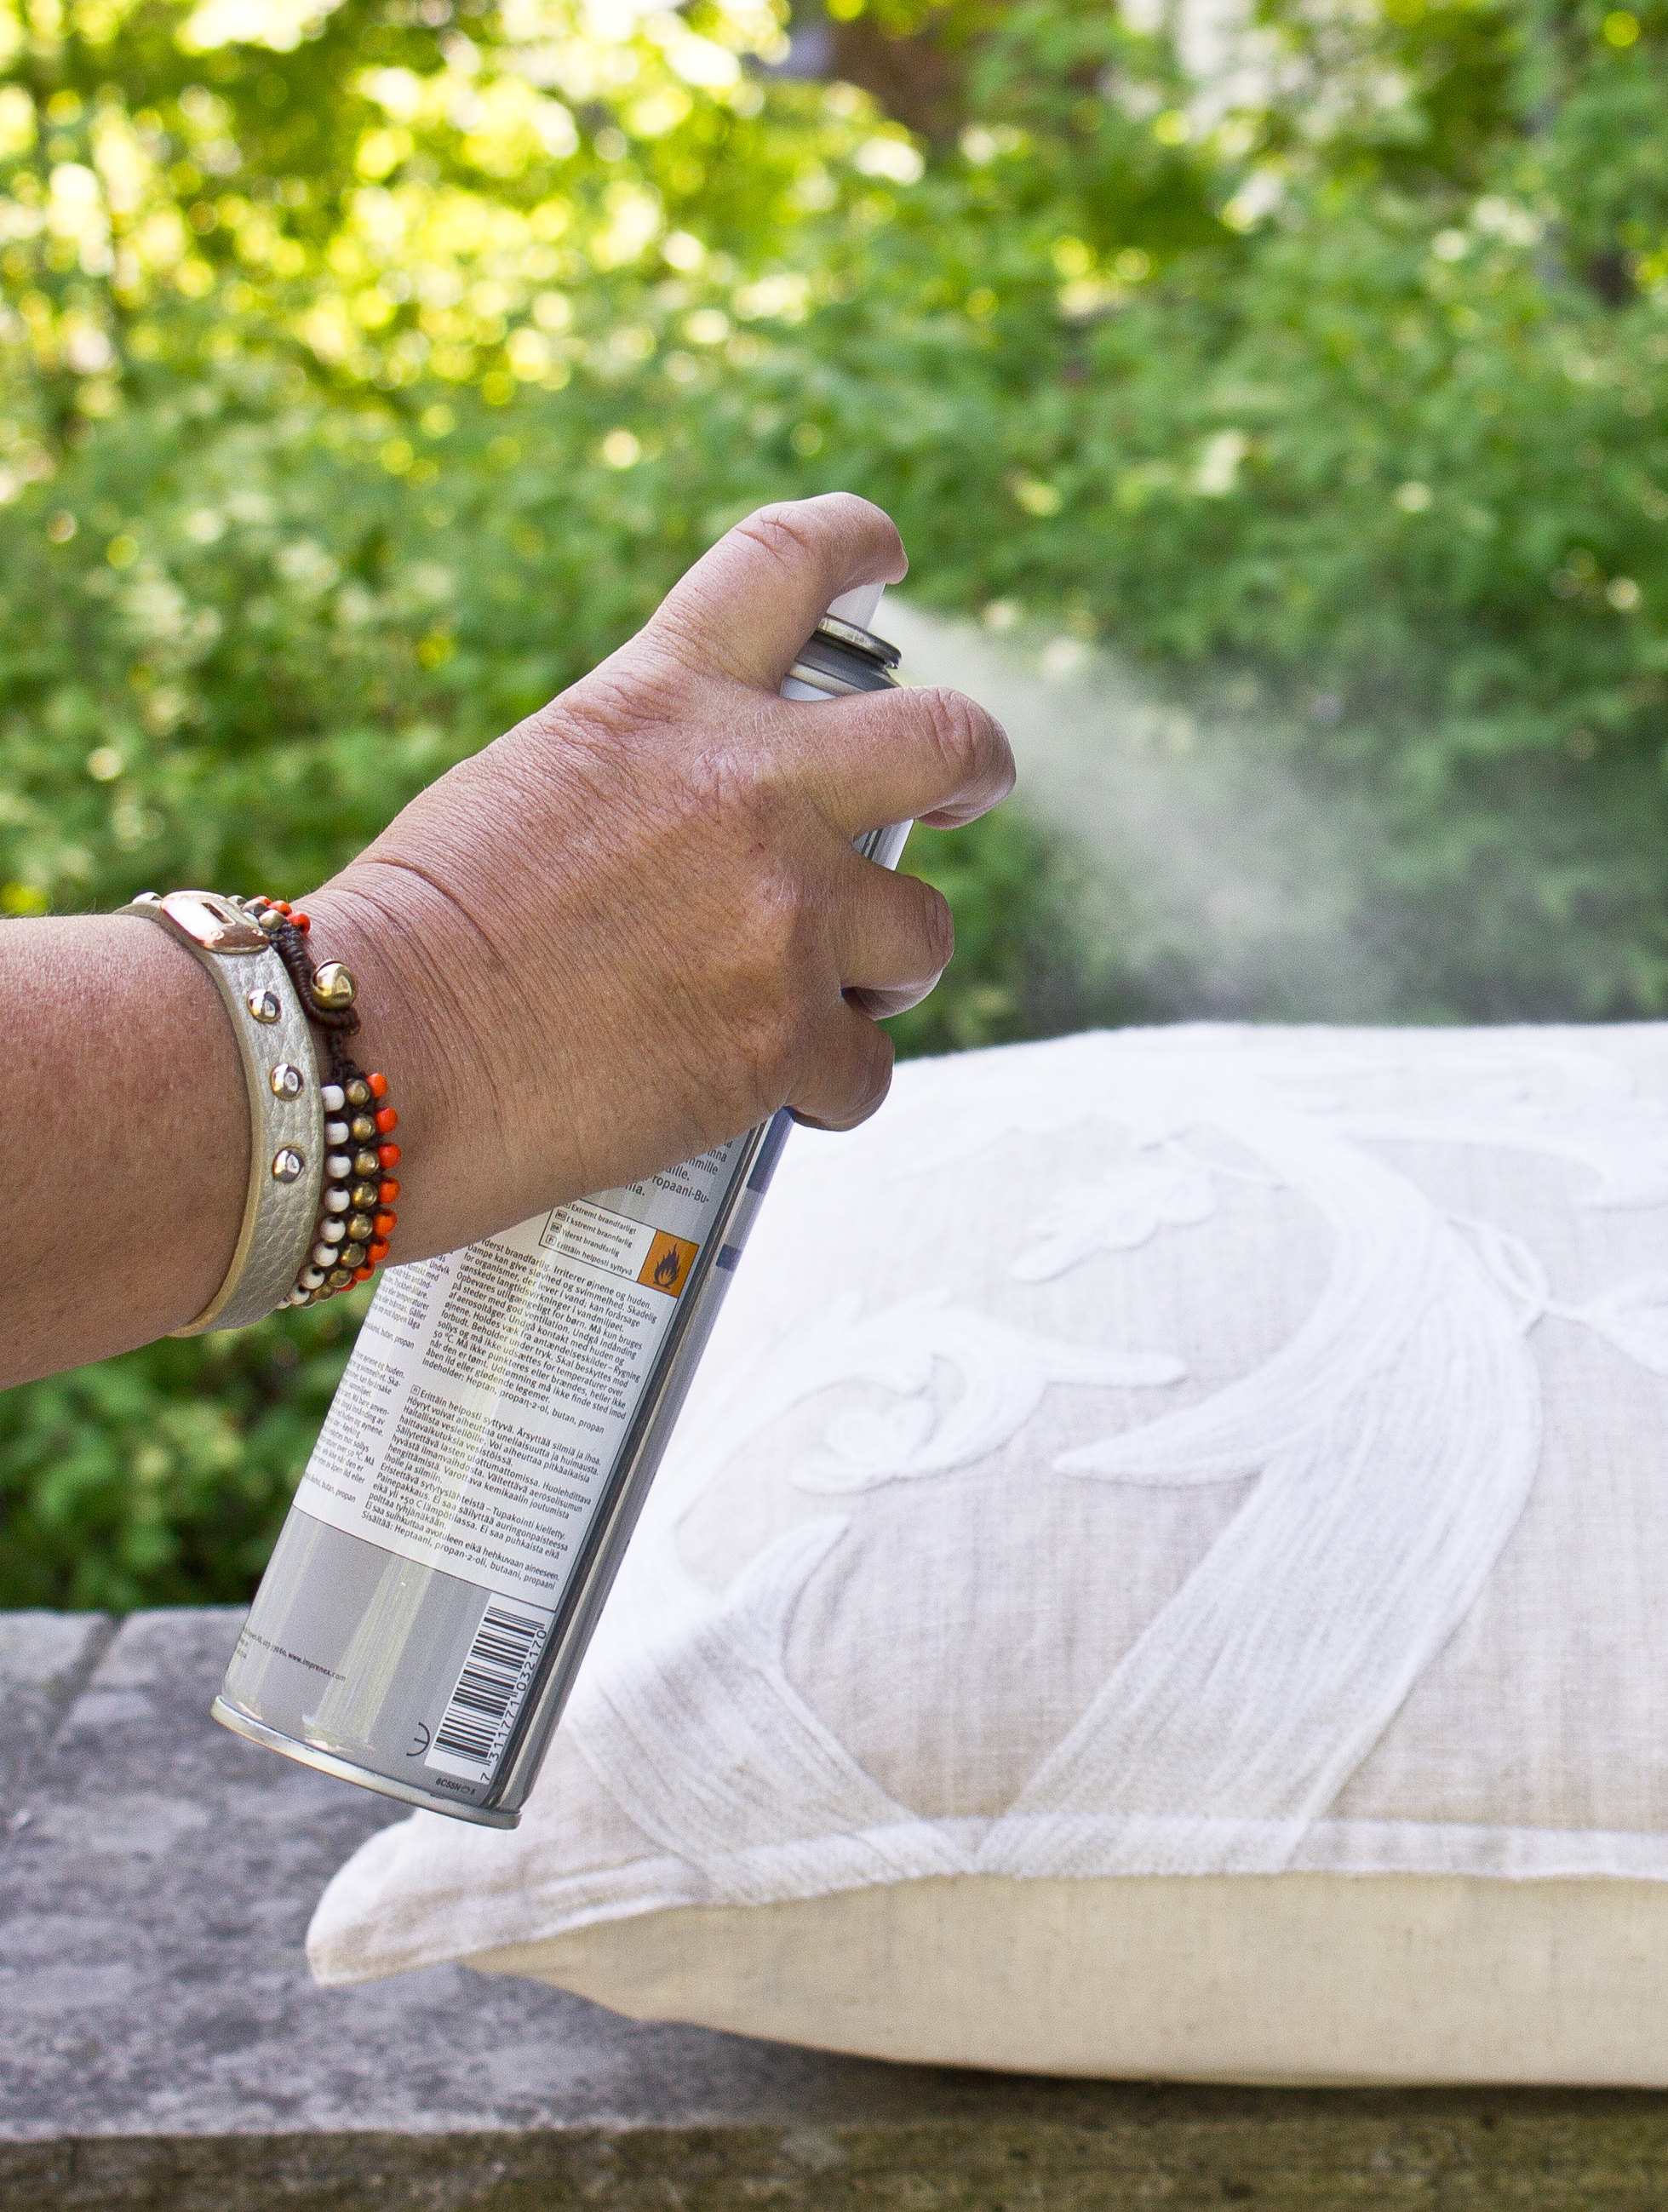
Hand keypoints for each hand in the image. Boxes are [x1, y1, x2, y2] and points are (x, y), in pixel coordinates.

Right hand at [306, 494, 1014, 1263]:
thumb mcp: (532, 784)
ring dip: (888, 967)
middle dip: (973, 767)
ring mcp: (783, 915)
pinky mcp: (785, 1040)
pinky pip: (870, 1067)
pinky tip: (791, 1098)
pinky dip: (836, 1087)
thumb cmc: (415, 931)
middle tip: (962, 794)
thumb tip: (703, 831)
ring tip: (831, 1001)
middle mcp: (750, 788)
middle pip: (945, 740)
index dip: (857, 540)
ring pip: (922, 930)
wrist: (376, 1048)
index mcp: (664, 701)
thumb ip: (647, 776)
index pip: (789, 560)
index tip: (885, 552)